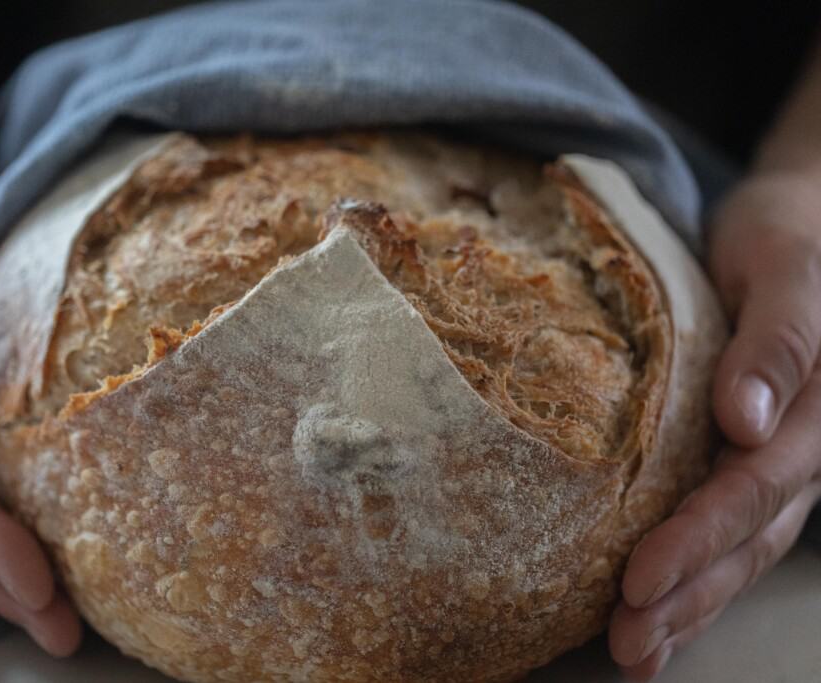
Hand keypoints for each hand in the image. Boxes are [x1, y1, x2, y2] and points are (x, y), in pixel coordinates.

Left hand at [608, 170, 820, 679]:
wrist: (794, 226)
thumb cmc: (784, 239)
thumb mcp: (783, 271)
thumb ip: (775, 343)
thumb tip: (743, 422)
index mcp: (818, 411)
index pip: (752, 489)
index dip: (696, 539)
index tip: (637, 581)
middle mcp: (804, 450)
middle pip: (745, 537)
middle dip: (686, 596)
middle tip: (627, 644)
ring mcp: (780, 461)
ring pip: (740, 549)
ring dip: (689, 604)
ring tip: (635, 652)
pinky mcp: (749, 458)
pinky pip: (729, 528)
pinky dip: (695, 574)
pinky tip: (659, 611)